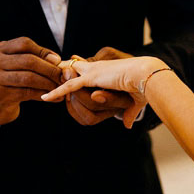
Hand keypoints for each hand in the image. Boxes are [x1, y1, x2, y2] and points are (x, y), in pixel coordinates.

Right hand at [0, 37, 63, 125]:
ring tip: (60, 87)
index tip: (57, 61)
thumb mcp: (13, 66)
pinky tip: (52, 97)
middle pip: (28, 60)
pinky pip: (28, 92)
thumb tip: (57, 61)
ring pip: (29, 77)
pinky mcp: (0, 95)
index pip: (24, 44)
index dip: (43, 51)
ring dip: (48, 83)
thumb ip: (31, 59)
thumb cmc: (6, 82)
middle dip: (49, 68)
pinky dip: (44, 94)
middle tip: (63, 76)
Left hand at [42, 56, 162, 127]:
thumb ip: (128, 112)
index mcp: (105, 70)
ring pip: (71, 86)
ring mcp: (92, 72)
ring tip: (53, 98)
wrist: (148, 76)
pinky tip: (46, 97)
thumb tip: (127, 125)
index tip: (66, 82)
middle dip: (62, 83)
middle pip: (72, 77)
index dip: (74, 79)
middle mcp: (96, 68)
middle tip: (52, 94)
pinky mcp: (90, 78)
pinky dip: (57, 92)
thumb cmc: (145, 87)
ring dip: (65, 93)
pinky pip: (69, 86)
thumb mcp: (134, 101)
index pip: (83, 73)